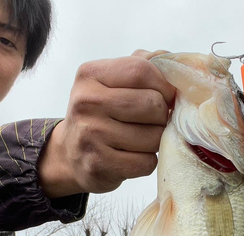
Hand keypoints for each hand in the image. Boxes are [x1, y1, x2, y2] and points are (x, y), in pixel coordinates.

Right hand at [38, 51, 174, 197]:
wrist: (70, 156)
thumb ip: (141, 67)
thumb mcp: (110, 84)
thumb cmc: (99, 116)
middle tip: (152, 123)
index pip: (142, 71)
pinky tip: (133, 158)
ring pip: (153, 137)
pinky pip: (145, 163)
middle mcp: (86, 103)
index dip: (165, 86)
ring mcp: (91, 135)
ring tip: (140, 141)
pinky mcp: (99, 165)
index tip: (166, 98)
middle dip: (162, 117)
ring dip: (156, 142)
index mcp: (90, 75)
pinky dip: (147, 162)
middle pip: (152, 104)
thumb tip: (174, 62)